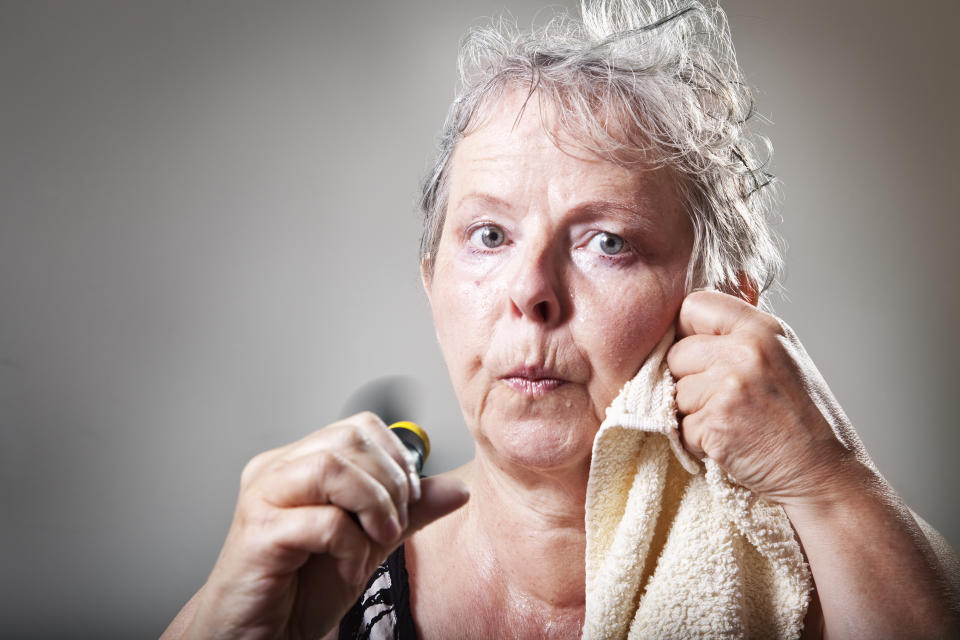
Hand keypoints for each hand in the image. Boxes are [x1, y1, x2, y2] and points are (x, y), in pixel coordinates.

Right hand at [170, 412, 468, 639]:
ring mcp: (263, 497)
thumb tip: (457, 488)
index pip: (358, 427)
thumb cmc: (303, 589)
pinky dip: (350, 547)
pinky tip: (348, 569)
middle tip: (394, 525)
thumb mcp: (370, 543)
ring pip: (331, 467)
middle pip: (348, 438)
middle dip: (388, 482)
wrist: (262, 637)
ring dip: (372, 505)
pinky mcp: (258, 533)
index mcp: (299, 463)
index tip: (410, 498)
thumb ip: (409, 514)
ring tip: (378, 540)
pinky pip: (322, 521)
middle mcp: (277, 470)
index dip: (395, 457)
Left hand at [666, 290, 868, 506]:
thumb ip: (739, 337)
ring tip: (733, 423)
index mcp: (762, 328)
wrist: (825, 474)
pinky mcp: (716, 423)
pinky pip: (680, 427)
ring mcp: (729, 386)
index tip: (697, 353)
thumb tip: (685, 328)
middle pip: (676, 353)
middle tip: (723, 401)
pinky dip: (697, 442)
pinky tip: (731, 444)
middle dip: (688, 380)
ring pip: (674, 392)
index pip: (694, 305)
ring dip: (692, 414)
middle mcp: (745, 351)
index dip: (686, 330)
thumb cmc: (803, 420)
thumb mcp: (782, 358)